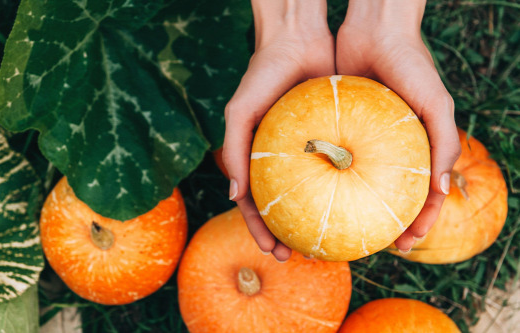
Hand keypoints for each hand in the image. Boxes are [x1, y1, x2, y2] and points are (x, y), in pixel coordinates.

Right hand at [223, 0, 334, 261]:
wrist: (298, 39)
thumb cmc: (262, 74)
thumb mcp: (240, 112)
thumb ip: (234, 151)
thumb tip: (233, 195)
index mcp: (255, 157)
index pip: (254, 202)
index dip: (261, 228)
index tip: (273, 250)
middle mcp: (280, 159)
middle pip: (283, 205)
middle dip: (287, 234)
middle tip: (299, 256)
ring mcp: (307, 150)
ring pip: (312, 192)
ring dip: (315, 219)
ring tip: (327, 242)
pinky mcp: (333, 136)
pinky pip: (338, 167)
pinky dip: (341, 188)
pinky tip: (354, 205)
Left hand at [336, 0, 460, 251]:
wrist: (374, 30)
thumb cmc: (411, 64)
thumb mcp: (436, 104)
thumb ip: (444, 145)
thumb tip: (443, 192)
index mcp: (411, 150)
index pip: (415, 198)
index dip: (413, 224)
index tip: (402, 245)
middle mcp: (382, 150)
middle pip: (377, 198)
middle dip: (371, 228)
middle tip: (363, 248)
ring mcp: (355, 140)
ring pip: (344, 185)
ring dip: (337, 210)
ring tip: (325, 232)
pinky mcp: (330, 128)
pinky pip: (321, 159)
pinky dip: (316, 179)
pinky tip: (303, 197)